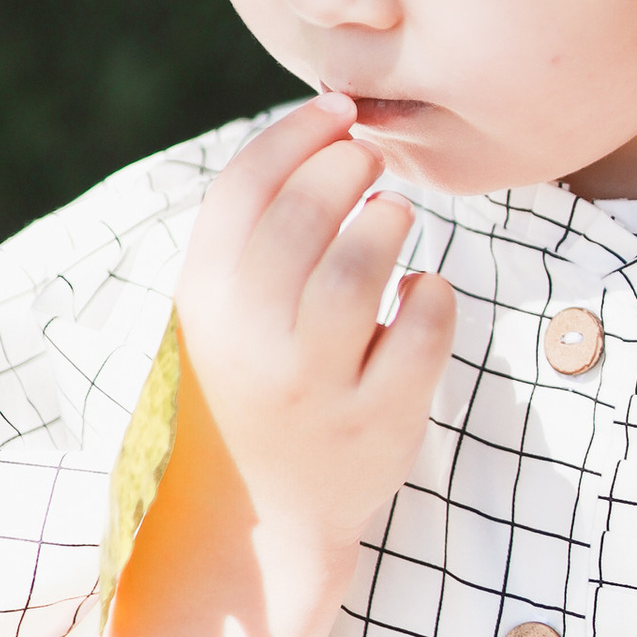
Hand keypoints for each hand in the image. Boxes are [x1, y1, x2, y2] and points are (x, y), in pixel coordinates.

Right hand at [174, 96, 457, 560]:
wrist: (256, 526)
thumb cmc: (248, 388)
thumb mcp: (221, 315)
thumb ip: (256, 235)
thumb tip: (327, 126)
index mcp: (203, 303)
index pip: (243, 189)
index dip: (296, 132)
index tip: (338, 110)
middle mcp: (251, 342)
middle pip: (305, 215)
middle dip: (348, 167)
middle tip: (370, 164)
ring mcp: (314, 387)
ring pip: (362, 265)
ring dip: (388, 224)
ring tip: (392, 221)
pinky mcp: (376, 424)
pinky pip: (422, 329)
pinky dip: (434, 294)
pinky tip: (422, 291)